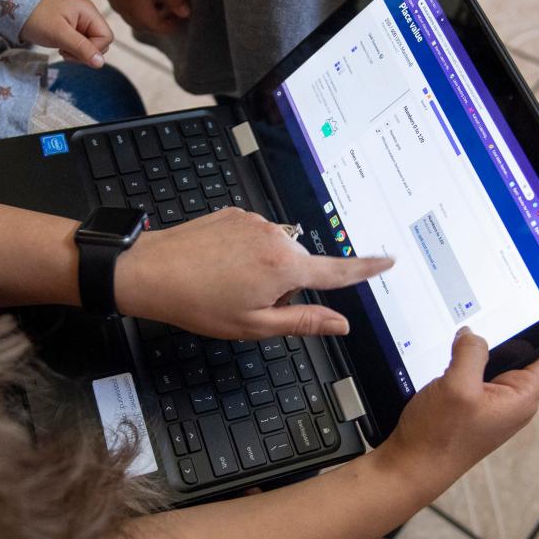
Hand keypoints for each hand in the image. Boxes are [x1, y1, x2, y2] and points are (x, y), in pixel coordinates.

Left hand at [20, 0, 113, 67]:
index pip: (106, 37)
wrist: (16, 12)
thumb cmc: (36, 19)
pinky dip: (73, 51)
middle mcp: (88, 15)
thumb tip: (101, 63)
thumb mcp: (59, 34)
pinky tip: (61, 47)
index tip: (73, 50)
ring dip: (78, 53)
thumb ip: (81, 48)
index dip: (94, 49)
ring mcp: (82, 22)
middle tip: (65, 51)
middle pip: (101, 43)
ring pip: (92, 46)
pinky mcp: (74, 29)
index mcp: (88, 11)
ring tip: (61, 48)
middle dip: (85, 53)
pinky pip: (82, 46)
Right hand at [91, 0, 189, 35]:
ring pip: (129, 15)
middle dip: (157, 24)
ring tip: (160, 3)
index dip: (169, 27)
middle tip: (172, 14)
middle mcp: (120, 4)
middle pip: (140, 24)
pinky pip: (121, 4)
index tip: (181, 22)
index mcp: (134, 4)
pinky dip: (134, 6)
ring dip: (145, 15)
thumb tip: (184, 13)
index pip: (154, 26)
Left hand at [114, 208, 392, 338]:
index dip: (366, 269)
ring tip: (227, 284)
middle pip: (301, 264)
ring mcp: (254, 221)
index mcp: (286, 267)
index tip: (389, 261)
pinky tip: (219, 267)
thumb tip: (341, 323)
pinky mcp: (235, 213)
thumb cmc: (197, 303)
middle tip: (248, 303)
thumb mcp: (254, 326)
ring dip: (265, 268)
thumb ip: (303, 322)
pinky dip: (247, 252)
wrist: (149, 271)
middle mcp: (276, 236)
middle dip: (286, 285)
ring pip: (277, 250)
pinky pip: (255, 235)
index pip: (338, 271)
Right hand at [376, 327, 538, 497]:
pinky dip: (457, 368)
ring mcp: (490, 404)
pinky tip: (442, 372)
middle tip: (470, 332)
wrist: (411, 466)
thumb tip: (472, 334)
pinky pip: (470, 375)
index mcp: (521, 397)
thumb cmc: (439, 438)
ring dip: (469, 355)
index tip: (518, 306)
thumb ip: (471, 352)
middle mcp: (510, 402)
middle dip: (492, 340)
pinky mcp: (471, 406)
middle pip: (512, 353)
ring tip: (453, 357)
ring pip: (486, 363)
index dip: (533, 326)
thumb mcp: (457, 385)